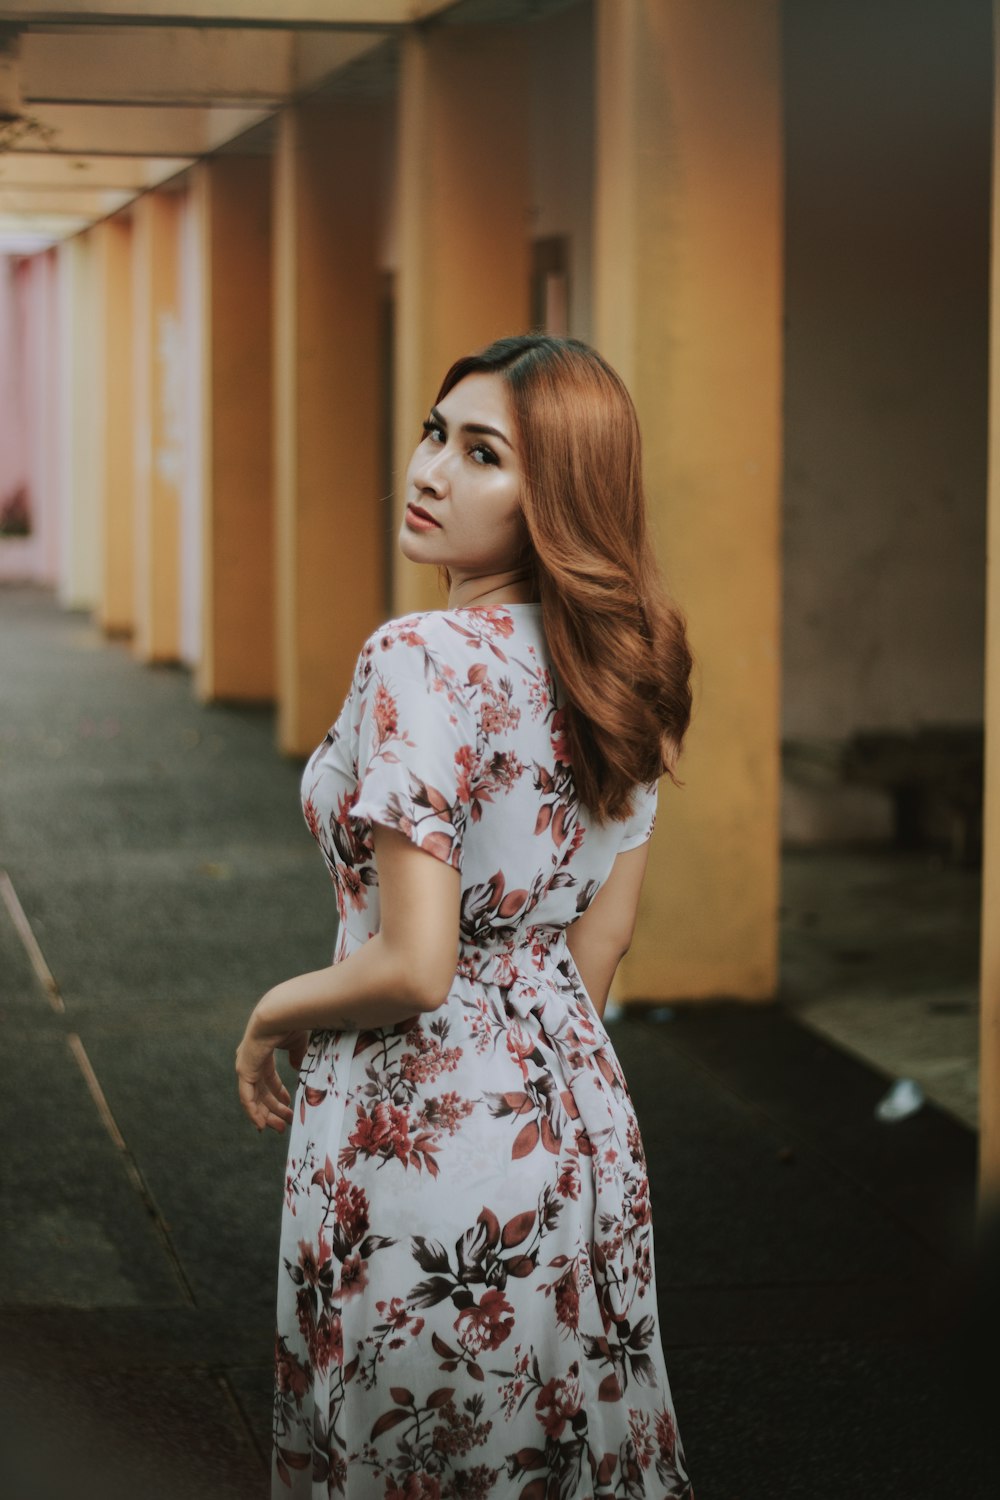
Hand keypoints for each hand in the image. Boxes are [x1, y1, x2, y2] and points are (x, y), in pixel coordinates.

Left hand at [235, 1017, 309, 1132]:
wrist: (280, 1014)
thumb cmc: (290, 1023)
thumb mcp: (297, 1044)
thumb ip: (297, 1057)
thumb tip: (298, 1069)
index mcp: (263, 1054)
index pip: (268, 1080)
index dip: (278, 1094)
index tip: (288, 1106)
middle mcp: (252, 1062)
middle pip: (261, 1092)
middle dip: (273, 1109)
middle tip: (284, 1124)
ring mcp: (246, 1067)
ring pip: (254, 1098)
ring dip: (266, 1115)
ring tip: (278, 1128)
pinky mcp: (244, 1071)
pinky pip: (246, 1098)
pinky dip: (253, 1112)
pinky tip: (260, 1124)